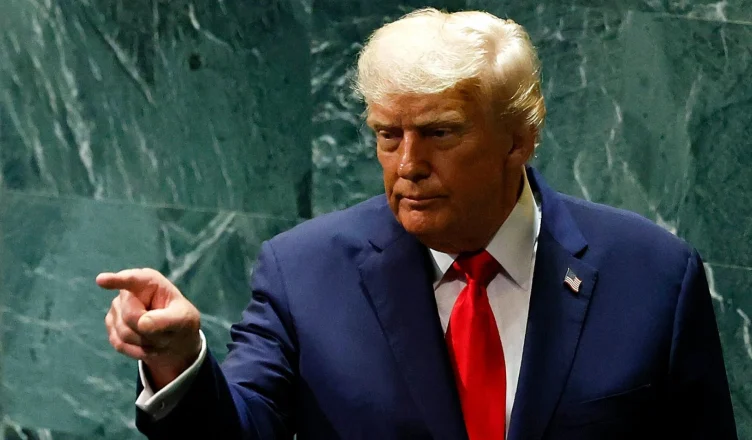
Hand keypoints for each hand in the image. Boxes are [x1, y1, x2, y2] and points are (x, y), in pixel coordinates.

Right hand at [97, 268, 201, 389]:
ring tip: (158, 337)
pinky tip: (147, 344)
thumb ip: (165, 320)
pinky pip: (119, 343)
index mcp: (149, 282)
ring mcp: (117, 308)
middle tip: (166, 332)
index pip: (132, 280)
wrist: (174, 340)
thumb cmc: (181, 321)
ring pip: (124, 332)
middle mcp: (129, 292)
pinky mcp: (111, 326)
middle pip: (130, 316)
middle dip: (148, 330)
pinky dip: (136, 349)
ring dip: (145, 341)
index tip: (101, 280)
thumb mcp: (183, 320)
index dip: (116, 280)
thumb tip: (142, 323)